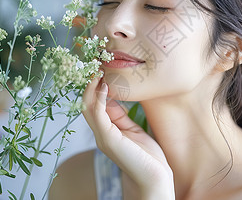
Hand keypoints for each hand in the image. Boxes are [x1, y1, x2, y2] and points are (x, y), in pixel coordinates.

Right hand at [82, 76, 174, 198]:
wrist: (154, 179)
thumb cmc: (146, 156)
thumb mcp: (132, 129)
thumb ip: (120, 115)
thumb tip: (111, 95)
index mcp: (106, 130)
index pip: (93, 103)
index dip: (94, 84)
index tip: (99, 66)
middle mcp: (100, 132)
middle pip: (86, 102)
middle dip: (89, 82)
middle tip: (93, 61)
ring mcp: (102, 136)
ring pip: (88, 106)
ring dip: (91, 86)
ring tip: (95, 68)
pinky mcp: (108, 140)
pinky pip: (97, 114)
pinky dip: (98, 98)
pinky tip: (102, 85)